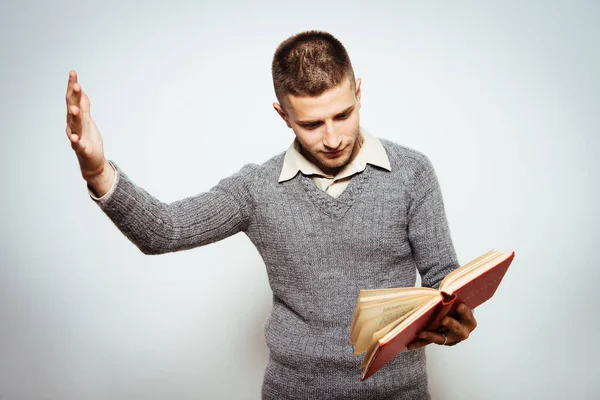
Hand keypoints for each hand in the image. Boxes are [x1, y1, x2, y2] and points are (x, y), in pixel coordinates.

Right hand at [65, 70, 112, 193]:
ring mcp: (76, 137)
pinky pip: (77, 145)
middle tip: (76, 85)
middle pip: (72, 109)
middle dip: (74, 97)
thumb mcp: (87, 120)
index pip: (72, 99)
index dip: (72, 86)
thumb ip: (84, 106)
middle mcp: (73, 126)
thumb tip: (81, 92)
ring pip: (73, 125)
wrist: (92, 161)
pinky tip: (75, 138)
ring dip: (73, 117)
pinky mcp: (82, 149)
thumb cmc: (89, 140)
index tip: (73, 73)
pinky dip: (76, 141)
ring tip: (74, 109)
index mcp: (75, 118)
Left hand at [406, 303, 476, 349]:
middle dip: (451, 324)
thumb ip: (453, 300)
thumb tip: (445, 293)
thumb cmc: (457, 306)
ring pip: (441, 338)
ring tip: (421, 333)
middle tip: (444, 320)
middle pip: (457, 329)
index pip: (468, 317)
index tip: (460, 306)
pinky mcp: (439, 341)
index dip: (465, 312)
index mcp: (469, 322)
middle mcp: (461, 332)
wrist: (454, 316)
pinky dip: (418, 343)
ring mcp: (450, 339)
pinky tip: (409, 345)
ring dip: (431, 336)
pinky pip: (428, 342)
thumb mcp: (458, 303)